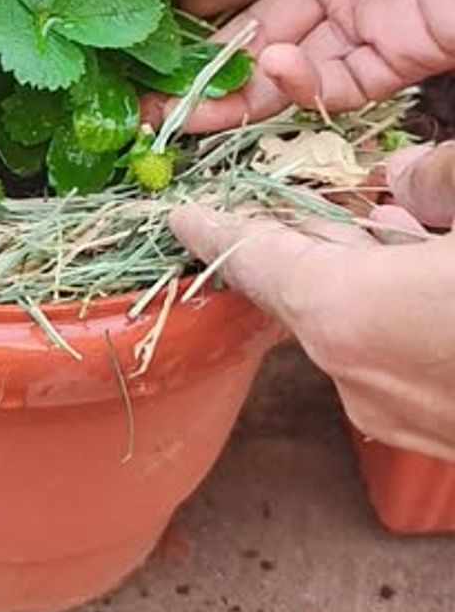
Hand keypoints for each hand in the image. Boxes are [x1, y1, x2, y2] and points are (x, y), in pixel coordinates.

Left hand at [170, 143, 454, 459]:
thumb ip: (439, 181)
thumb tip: (411, 174)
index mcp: (349, 314)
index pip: (258, 258)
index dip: (217, 228)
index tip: (183, 215)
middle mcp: (355, 377)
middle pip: (302, 288)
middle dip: (303, 239)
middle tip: (306, 196)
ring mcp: (398, 417)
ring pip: (351, 327)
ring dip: (357, 275)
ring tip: (386, 226)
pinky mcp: (438, 436)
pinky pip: (390, 360)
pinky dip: (391, 316)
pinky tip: (425, 285)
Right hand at [180, 0, 454, 131]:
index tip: (153, 12)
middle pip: (262, 22)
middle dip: (204, 59)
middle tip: (147, 90)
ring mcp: (376, 7)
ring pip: (293, 66)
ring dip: (237, 91)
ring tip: (184, 108)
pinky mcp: (412, 48)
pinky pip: (344, 84)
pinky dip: (302, 89)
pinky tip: (272, 68)